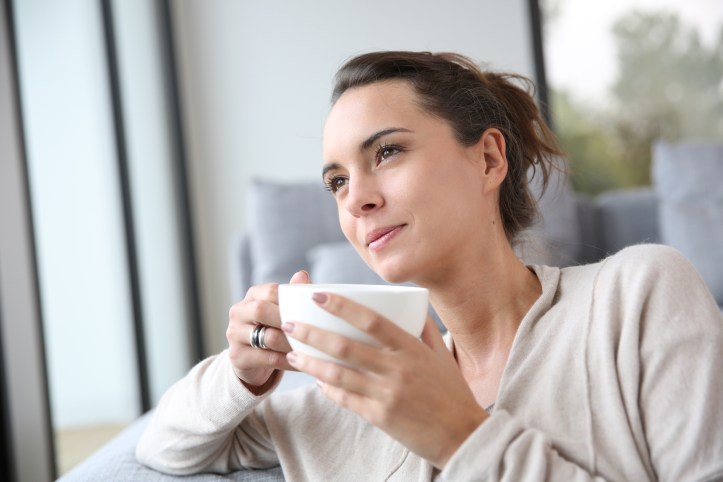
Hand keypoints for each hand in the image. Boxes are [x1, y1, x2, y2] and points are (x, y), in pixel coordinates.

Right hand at [226, 270, 310, 393]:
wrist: (252, 361)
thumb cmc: (273, 329)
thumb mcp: (281, 311)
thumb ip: (292, 294)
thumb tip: (303, 275)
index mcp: (252, 296)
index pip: (271, 291)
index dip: (291, 299)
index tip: (313, 309)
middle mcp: (238, 312)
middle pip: (262, 310)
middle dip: (289, 320)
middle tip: (313, 329)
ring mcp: (234, 334)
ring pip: (267, 337)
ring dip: (292, 343)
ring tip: (312, 347)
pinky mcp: (237, 356)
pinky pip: (268, 358)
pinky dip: (289, 361)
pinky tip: (304, 362)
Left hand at [283, 292, 487, 467]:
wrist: (463, 436)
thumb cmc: (452, 392)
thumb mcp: (441, 355)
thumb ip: (424, 328)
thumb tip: (411, 305)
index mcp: (411, 348)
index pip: (371, 320)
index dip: (342, 306)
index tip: (318, 295)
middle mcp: (397, 369)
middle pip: (346, 346)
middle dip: (313, 333)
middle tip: (291, 324)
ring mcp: (387, 394)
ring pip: (339, 374)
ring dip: (311, 362)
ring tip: (292, 352)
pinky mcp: (380, 416)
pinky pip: (346, 399)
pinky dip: (328, 388)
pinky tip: (315, 380)